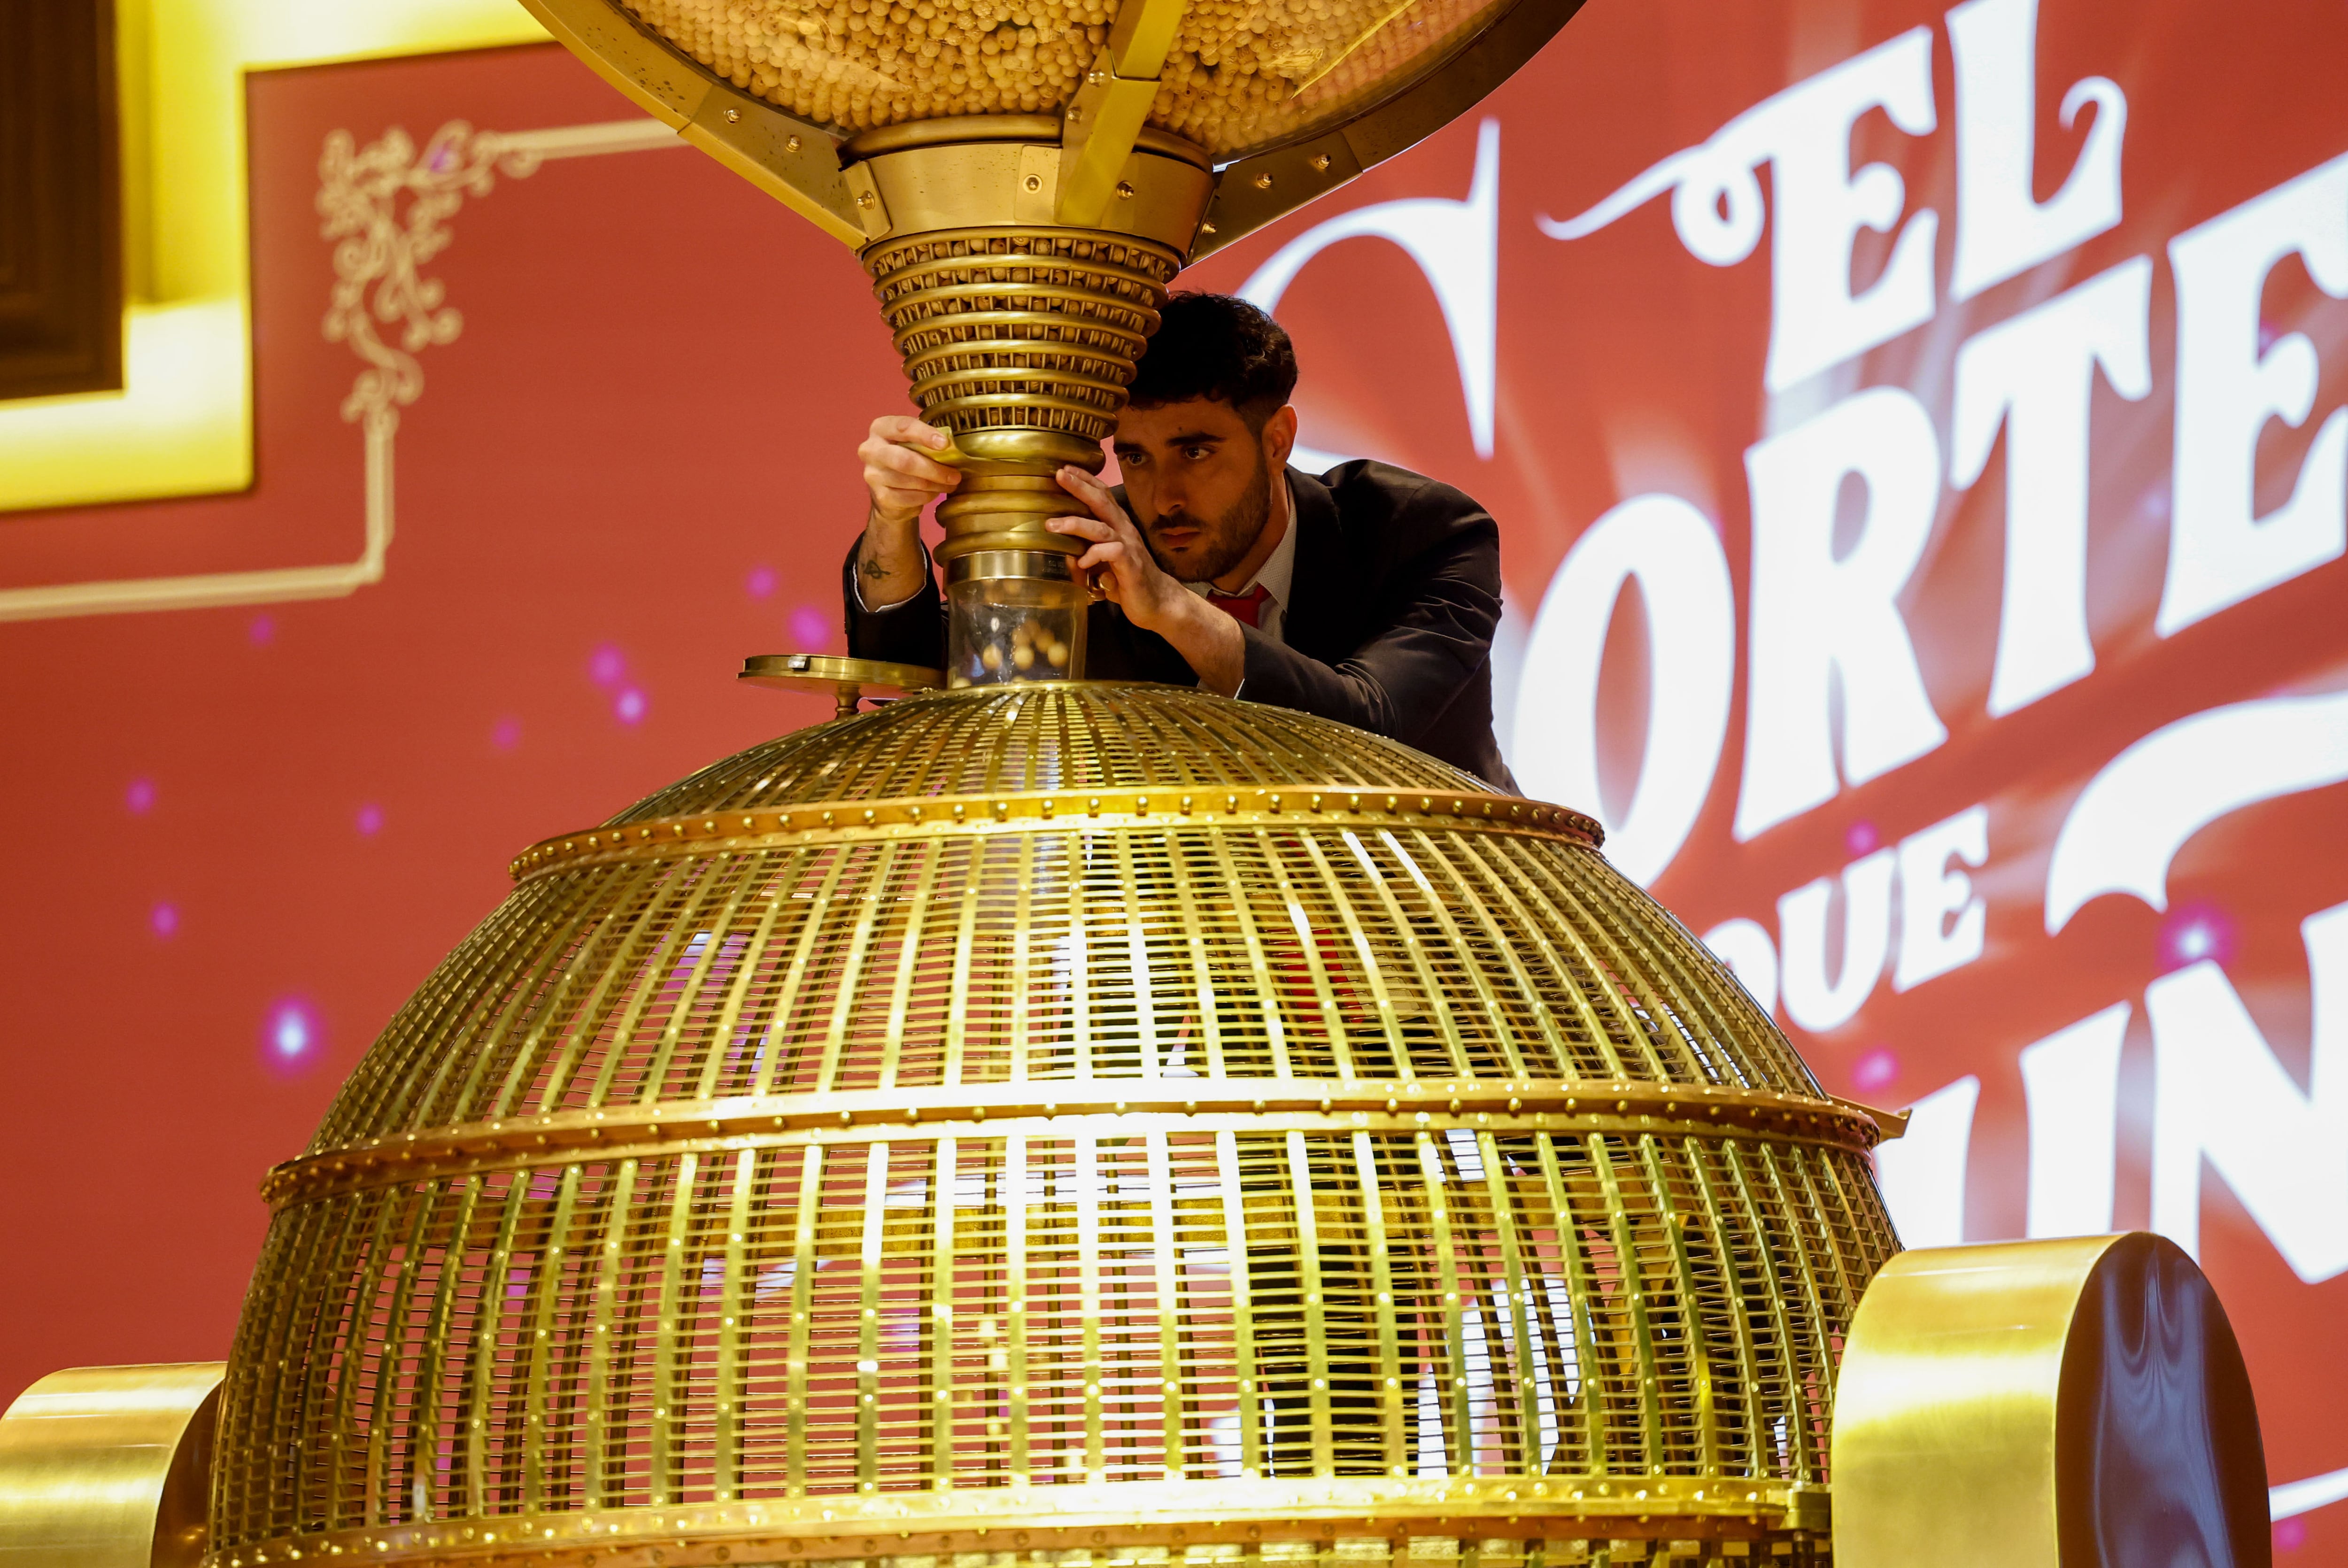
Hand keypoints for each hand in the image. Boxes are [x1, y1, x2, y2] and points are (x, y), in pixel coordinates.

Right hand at [859, 415, 959, 529]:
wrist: (888, 489)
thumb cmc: (907, 457)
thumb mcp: (913, 442)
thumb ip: (927, 441)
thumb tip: (953, 448)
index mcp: (880, 428)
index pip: (903, 427)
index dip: (925, 434)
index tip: (945, 443)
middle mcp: (870, 450)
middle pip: (905, 460)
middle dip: (934, 469)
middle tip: (955, 475)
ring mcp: (872, 475)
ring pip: (911, 481)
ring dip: (935, 484)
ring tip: (949, 484)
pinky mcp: (880, 496)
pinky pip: (910, 498)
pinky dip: (927, 496)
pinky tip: (934, 492)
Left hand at [1044, 466, 1191, 630]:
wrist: (1159, 603)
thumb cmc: (1128, 581)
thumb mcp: (1102, 567)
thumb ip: (1084, 557)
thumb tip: (1064, 554)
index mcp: (1118, 526)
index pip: (1102, 495)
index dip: (1085, 480)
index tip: (1065, 468)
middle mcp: (1124, 531)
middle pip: (1101, 502)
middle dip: (1079, 487)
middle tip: (1059, 475)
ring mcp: (1129, 547)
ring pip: (1101, 527)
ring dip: (1075, 523)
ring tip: (1051, 525)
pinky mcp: (1132, 566)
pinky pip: (1112, 553)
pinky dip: (1094, 555)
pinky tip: (1081, 562)